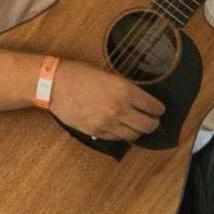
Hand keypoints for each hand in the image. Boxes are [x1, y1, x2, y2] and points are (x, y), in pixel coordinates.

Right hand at [48, 60, 164, 141]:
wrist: (54, 85)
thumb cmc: (78, 74)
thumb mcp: (108, 74)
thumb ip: (124, 88)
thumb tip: (138, 99)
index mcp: (124, 90)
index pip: (152, 106)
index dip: (159, 109)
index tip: (159, 109)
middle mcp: (119, 109)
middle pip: (148, 125)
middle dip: (153, 123)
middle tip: (153, 120)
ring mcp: (107, 123)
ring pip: (134, 135)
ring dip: (139, 131)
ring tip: (138, 126)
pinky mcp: (96, 132)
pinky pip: (117, 139)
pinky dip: (122, 135)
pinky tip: (122, 129)